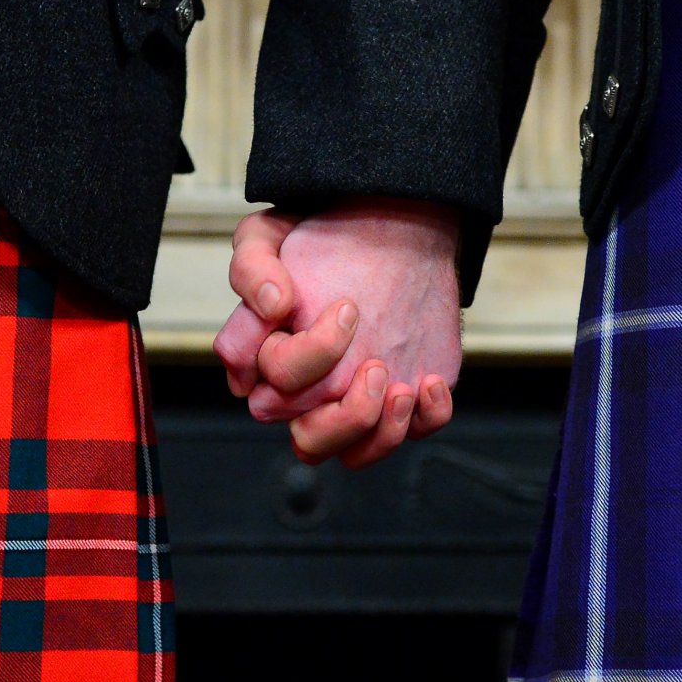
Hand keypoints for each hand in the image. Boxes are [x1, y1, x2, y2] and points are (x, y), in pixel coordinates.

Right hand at [213, 198, 460, 467]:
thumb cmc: (326, 238)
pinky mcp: (402, 399)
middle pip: (309, 441)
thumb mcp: (271, 234)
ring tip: (401, 386)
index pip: (264, 395)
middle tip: (373, 363)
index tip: (345, 308)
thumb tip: (271, 305)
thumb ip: (252, 266)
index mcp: (269, 363)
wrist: (393, 228)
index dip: (301, 360)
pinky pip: (415, 434)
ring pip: (354, 454)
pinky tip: (430, 381)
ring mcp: (355, 400)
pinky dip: (426, 418)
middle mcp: (308, 393)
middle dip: (342, 412)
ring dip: (378, 431)